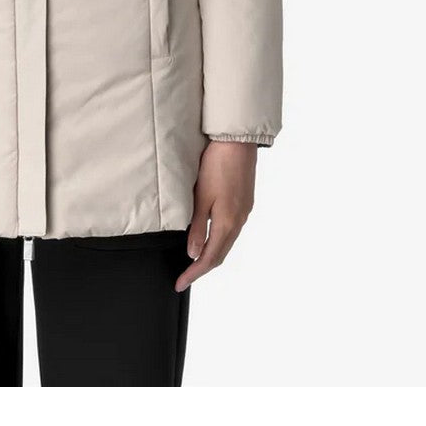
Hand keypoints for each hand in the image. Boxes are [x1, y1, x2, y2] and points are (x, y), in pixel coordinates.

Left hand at [175, 139, 257, 291]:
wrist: (237, 142)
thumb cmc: (217, 165)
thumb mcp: (201, 197)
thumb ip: (197, 227)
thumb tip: (192, 253)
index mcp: (227, 222)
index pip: (209, 257)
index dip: (194, 273)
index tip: (180, 284)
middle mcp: (239, 221)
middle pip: (220, 254)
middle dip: (202, 268)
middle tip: (184, 277)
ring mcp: (244, 212)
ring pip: (227, 243)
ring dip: (211, 254)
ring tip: (193, 262)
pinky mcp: (244, 203)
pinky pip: (231, 231)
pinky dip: (218, 241)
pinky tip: (208, 238)